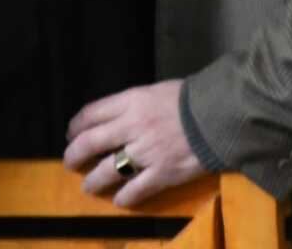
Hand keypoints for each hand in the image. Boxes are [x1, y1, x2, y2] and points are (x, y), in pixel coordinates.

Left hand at [64, 79, 203, 207]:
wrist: (221, 114)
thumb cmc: (192, 98)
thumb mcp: (156, 91)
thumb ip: (135, 104)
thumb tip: (121, 115)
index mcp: (131, 101)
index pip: (92, 113)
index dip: (76, 125)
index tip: (71, 133)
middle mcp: (132, 126)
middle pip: (91, 142)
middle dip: (75, 154)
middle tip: (70, 162)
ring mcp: (146, 152)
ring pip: (108, 170)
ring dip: (94, 180)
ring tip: (88, 186)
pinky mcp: (162, 173)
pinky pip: (136, 190)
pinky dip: (124, 197)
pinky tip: (119, 200)